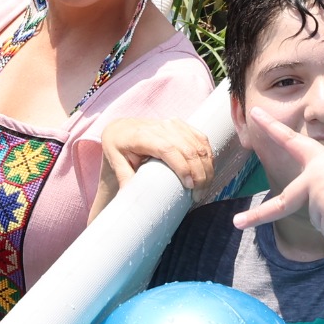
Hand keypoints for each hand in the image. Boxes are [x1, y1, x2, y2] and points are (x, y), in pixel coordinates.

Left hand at [98, 116, 215, 200]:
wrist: (122, 129)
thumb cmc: (119, 147)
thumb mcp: (115, 162)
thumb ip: (124, 179)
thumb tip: (132, 200)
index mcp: (142, 136)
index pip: (168, 149)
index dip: (183, 167)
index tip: (189, 186)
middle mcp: (160, 127)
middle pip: (188, 149)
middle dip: (199, 173)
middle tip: (199, 195)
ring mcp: (173, 124)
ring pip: (198, 145)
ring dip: (207, 167)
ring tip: (204, 187)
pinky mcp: (182, 125)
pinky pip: (201, 139)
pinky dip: (208, 156)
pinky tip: (208, 171)